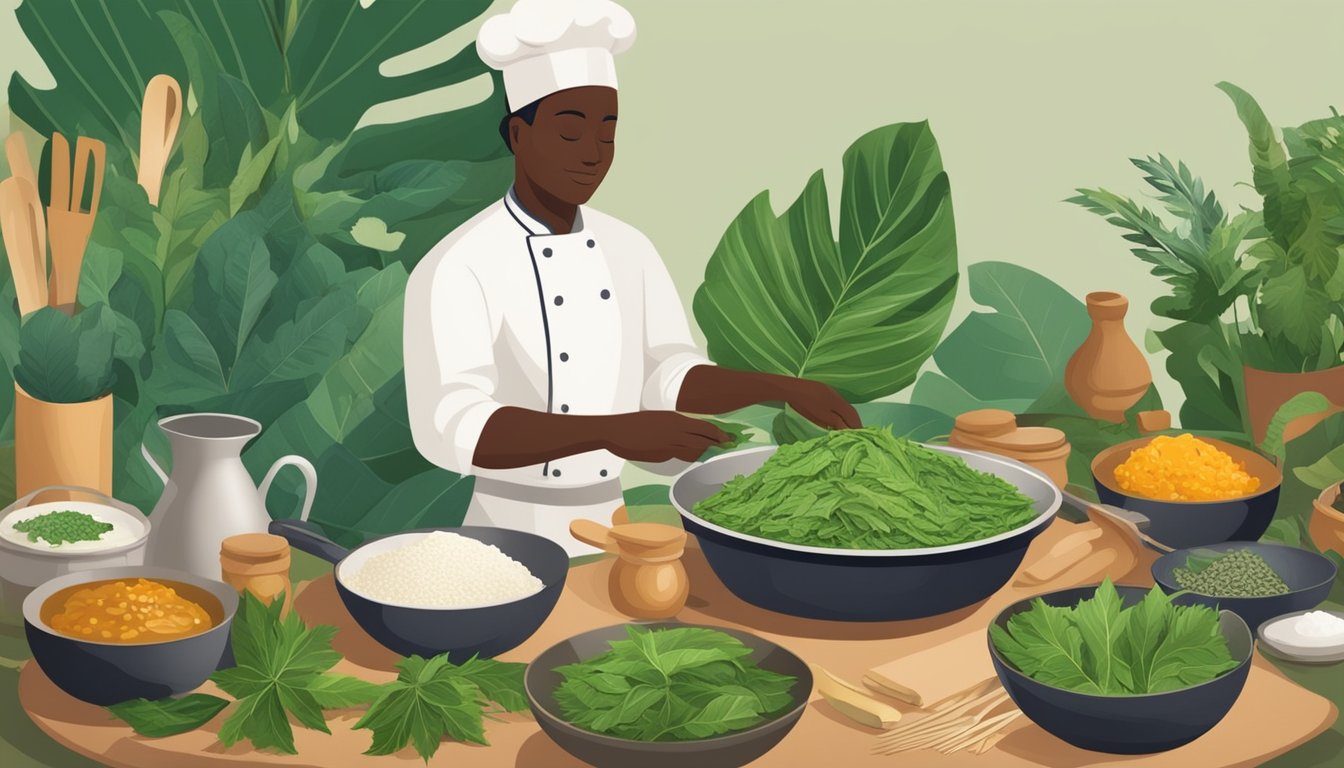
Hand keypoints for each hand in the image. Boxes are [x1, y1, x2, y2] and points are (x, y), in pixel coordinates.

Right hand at [600, 411, 731, 462]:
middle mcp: (675, 429)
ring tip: (719, 454)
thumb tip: (681, 439)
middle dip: (718, 443)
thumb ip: (672, 428)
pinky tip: (697, 459)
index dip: (717, 433)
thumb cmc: (633, 425)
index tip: (727, 437)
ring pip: (695, 449)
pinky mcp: (662, 453)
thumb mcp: (657, 420)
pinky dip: (690, 457)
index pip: (703, 425)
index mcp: (675, 418)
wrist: (615, 430)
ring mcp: (669, 442)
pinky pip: (679, 456)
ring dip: (707, 452)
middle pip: (704, 438)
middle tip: (730, 447)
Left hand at [779, 378, 860, 429]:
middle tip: (858, 434)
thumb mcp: (822, 417)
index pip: (853, 416)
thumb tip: (849, 430)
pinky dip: (842, 413)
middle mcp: (838, 397)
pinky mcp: (825, 392)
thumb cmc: (806, 404)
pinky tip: (839, 418)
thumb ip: (837, 422)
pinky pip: (839, 404)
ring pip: (845, 407)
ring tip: (849, 428)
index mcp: (839, 403)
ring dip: (849, 418)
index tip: (861, 436)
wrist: (793, 389)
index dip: (858, 426)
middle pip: (851, 411)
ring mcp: (832, 393)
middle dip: (855, 422)